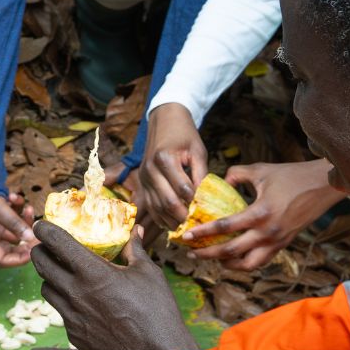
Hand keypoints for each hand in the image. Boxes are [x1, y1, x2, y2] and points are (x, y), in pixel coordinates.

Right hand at [0, 193, 36, 266]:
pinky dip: (18, 208)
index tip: (35, 249)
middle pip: (13, 246)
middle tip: (39, 231)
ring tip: (28, 207)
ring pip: (17, 229)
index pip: (3, 260)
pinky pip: (14, 216)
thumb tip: (31, 238)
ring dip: (24, 219)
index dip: (20, 258)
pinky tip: (15, 197)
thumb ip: (13, 222)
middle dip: (27, 237)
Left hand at [30, 221, 197, 349]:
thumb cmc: (156, 310)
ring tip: (62, 273)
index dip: (43, 229)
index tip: (40, 225)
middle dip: (39, 251)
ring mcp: (72, 316)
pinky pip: (61, 312)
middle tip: (45, 246)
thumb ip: (135, 249)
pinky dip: (65, 302)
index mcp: (92, 271)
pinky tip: (81, 301)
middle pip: (40, 264)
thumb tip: (136, 230)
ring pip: (46, 289)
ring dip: (49, 277)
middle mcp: (75, 292)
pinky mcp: (74, 335)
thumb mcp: (148, 272)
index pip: (56, 242)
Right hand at [137, 104, 207, 229]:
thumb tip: (205, 198)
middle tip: (198, 225)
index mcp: (164, 159)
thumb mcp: (198, 150)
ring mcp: (143, 178)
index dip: (196, 202)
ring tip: (187, 228)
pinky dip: (161, 217)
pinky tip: (173, 224)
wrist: (164, 121)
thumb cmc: (184, 134)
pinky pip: (150, 206)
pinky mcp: (141, 183)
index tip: (207, 210)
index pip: (183, 189)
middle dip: (184, 216)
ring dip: (172, 220)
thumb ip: (201, 174)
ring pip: (157, 208)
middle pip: (167, 202)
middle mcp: (150, 170)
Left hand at [180, 160, 344, 267]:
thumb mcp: (260, 170)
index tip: (186, 235)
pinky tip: (232, 258)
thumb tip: (219, 181)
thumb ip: (236, 174)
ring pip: (247, 264)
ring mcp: (276, 241)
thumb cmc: (291, 175)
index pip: (225, 227)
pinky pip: (260, 261)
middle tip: (191, 253)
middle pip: (231, 251)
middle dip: (208, 254)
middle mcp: (267, 232)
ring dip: (226, 264)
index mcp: (260, 212)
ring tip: (212, 258)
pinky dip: (244, 263)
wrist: (322, 186)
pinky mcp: (283, 244)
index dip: (203, 232)